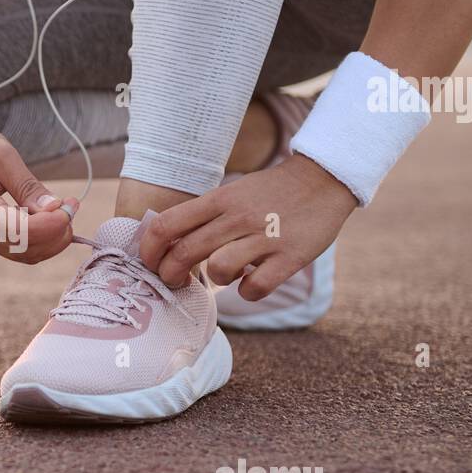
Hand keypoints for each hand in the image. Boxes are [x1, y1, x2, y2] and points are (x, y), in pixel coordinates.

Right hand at [0, 119, 78, 263]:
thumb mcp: (2, 155)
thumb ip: (28, 185)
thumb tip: (55, 209)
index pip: (20, 232)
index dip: (51, 224)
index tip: (69, 203)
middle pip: (26, 249)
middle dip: (57, 232)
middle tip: (71, 204)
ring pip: (28, 255)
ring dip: (54, 238)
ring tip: (64, 209)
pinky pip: (24, 250)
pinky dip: (45, 239)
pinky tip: (53, 217)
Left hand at [139, 154, 356, 298]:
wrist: (323, 180)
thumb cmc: (269, 193)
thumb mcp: (231, 194)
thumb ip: (203, 217)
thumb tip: (167, 246)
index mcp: (219, 200)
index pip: (166, 225)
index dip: (148, 250)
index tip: (149, 263)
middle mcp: (237, 217)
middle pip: (184, 252)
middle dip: (170, 274)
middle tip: (174, 280)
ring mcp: (264, 237)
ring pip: (219, 270)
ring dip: (216, 280)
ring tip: (227, 274)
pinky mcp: (289, 257)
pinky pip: (256, 288)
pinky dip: (249, 291)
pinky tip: (252, 282)